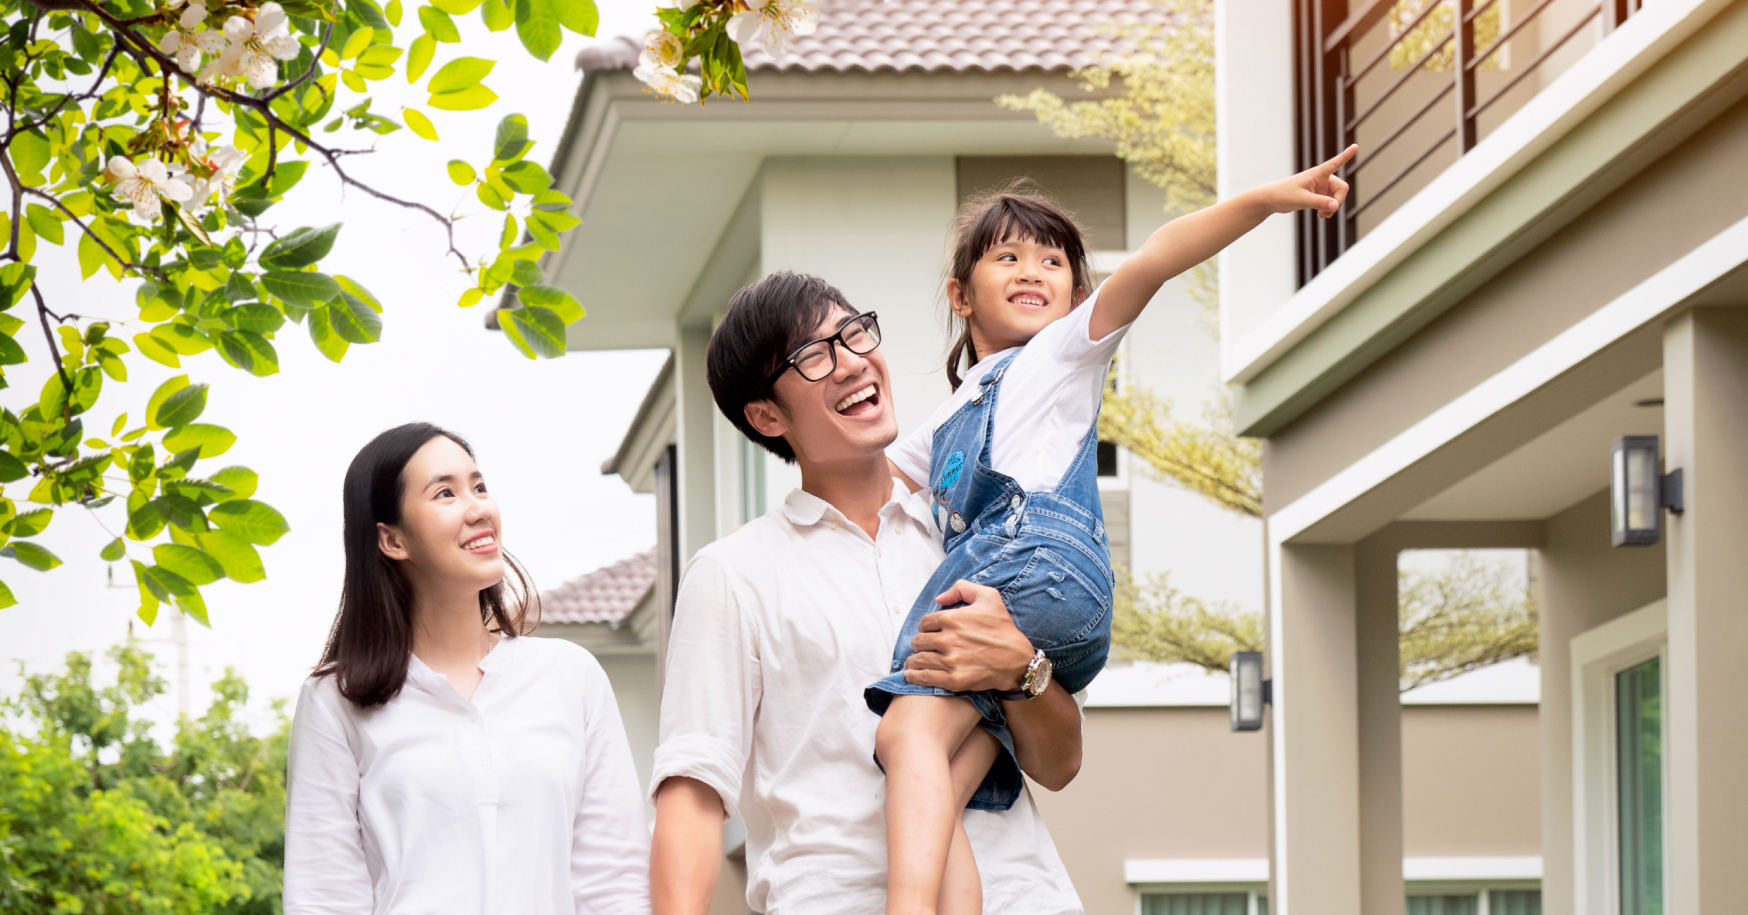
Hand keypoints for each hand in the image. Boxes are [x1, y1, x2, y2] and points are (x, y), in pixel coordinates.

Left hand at [902, 580, 1034, 692]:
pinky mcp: (953, 680)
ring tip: (914, 661)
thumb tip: (939, 598)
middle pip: (918, 641)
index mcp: (952, 618)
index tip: (931, 632)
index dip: (926, 627)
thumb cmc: (1003, 628)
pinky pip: (924, 677)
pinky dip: (914, 676)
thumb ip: (962, 588)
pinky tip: (912, 674)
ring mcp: (950, 661)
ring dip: (914, 660)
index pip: (924, 622)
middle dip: (920, 643)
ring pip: (918, 659)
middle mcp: (948, 639)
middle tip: (925, 647)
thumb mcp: (989, 597)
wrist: (1018, 660)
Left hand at [1262, 144, 1355, 218]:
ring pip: (1337, 197)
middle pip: (1342, 188)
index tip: (1356, 146)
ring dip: (1333, 207)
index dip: (1346, 155)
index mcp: (1318, 173)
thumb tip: (1336, 206)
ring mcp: (1320, 187)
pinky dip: (1328, 209)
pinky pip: (1330, 202)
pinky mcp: (1317, 195)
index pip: (1335, 163)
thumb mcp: (1303, 200)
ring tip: (1323, 215)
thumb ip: (1320, 203)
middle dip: (1338, 201)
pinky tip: (1321, 216)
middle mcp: (1322, 178)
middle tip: (1330, 211)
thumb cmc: (1284, 195)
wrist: (1272, 200)